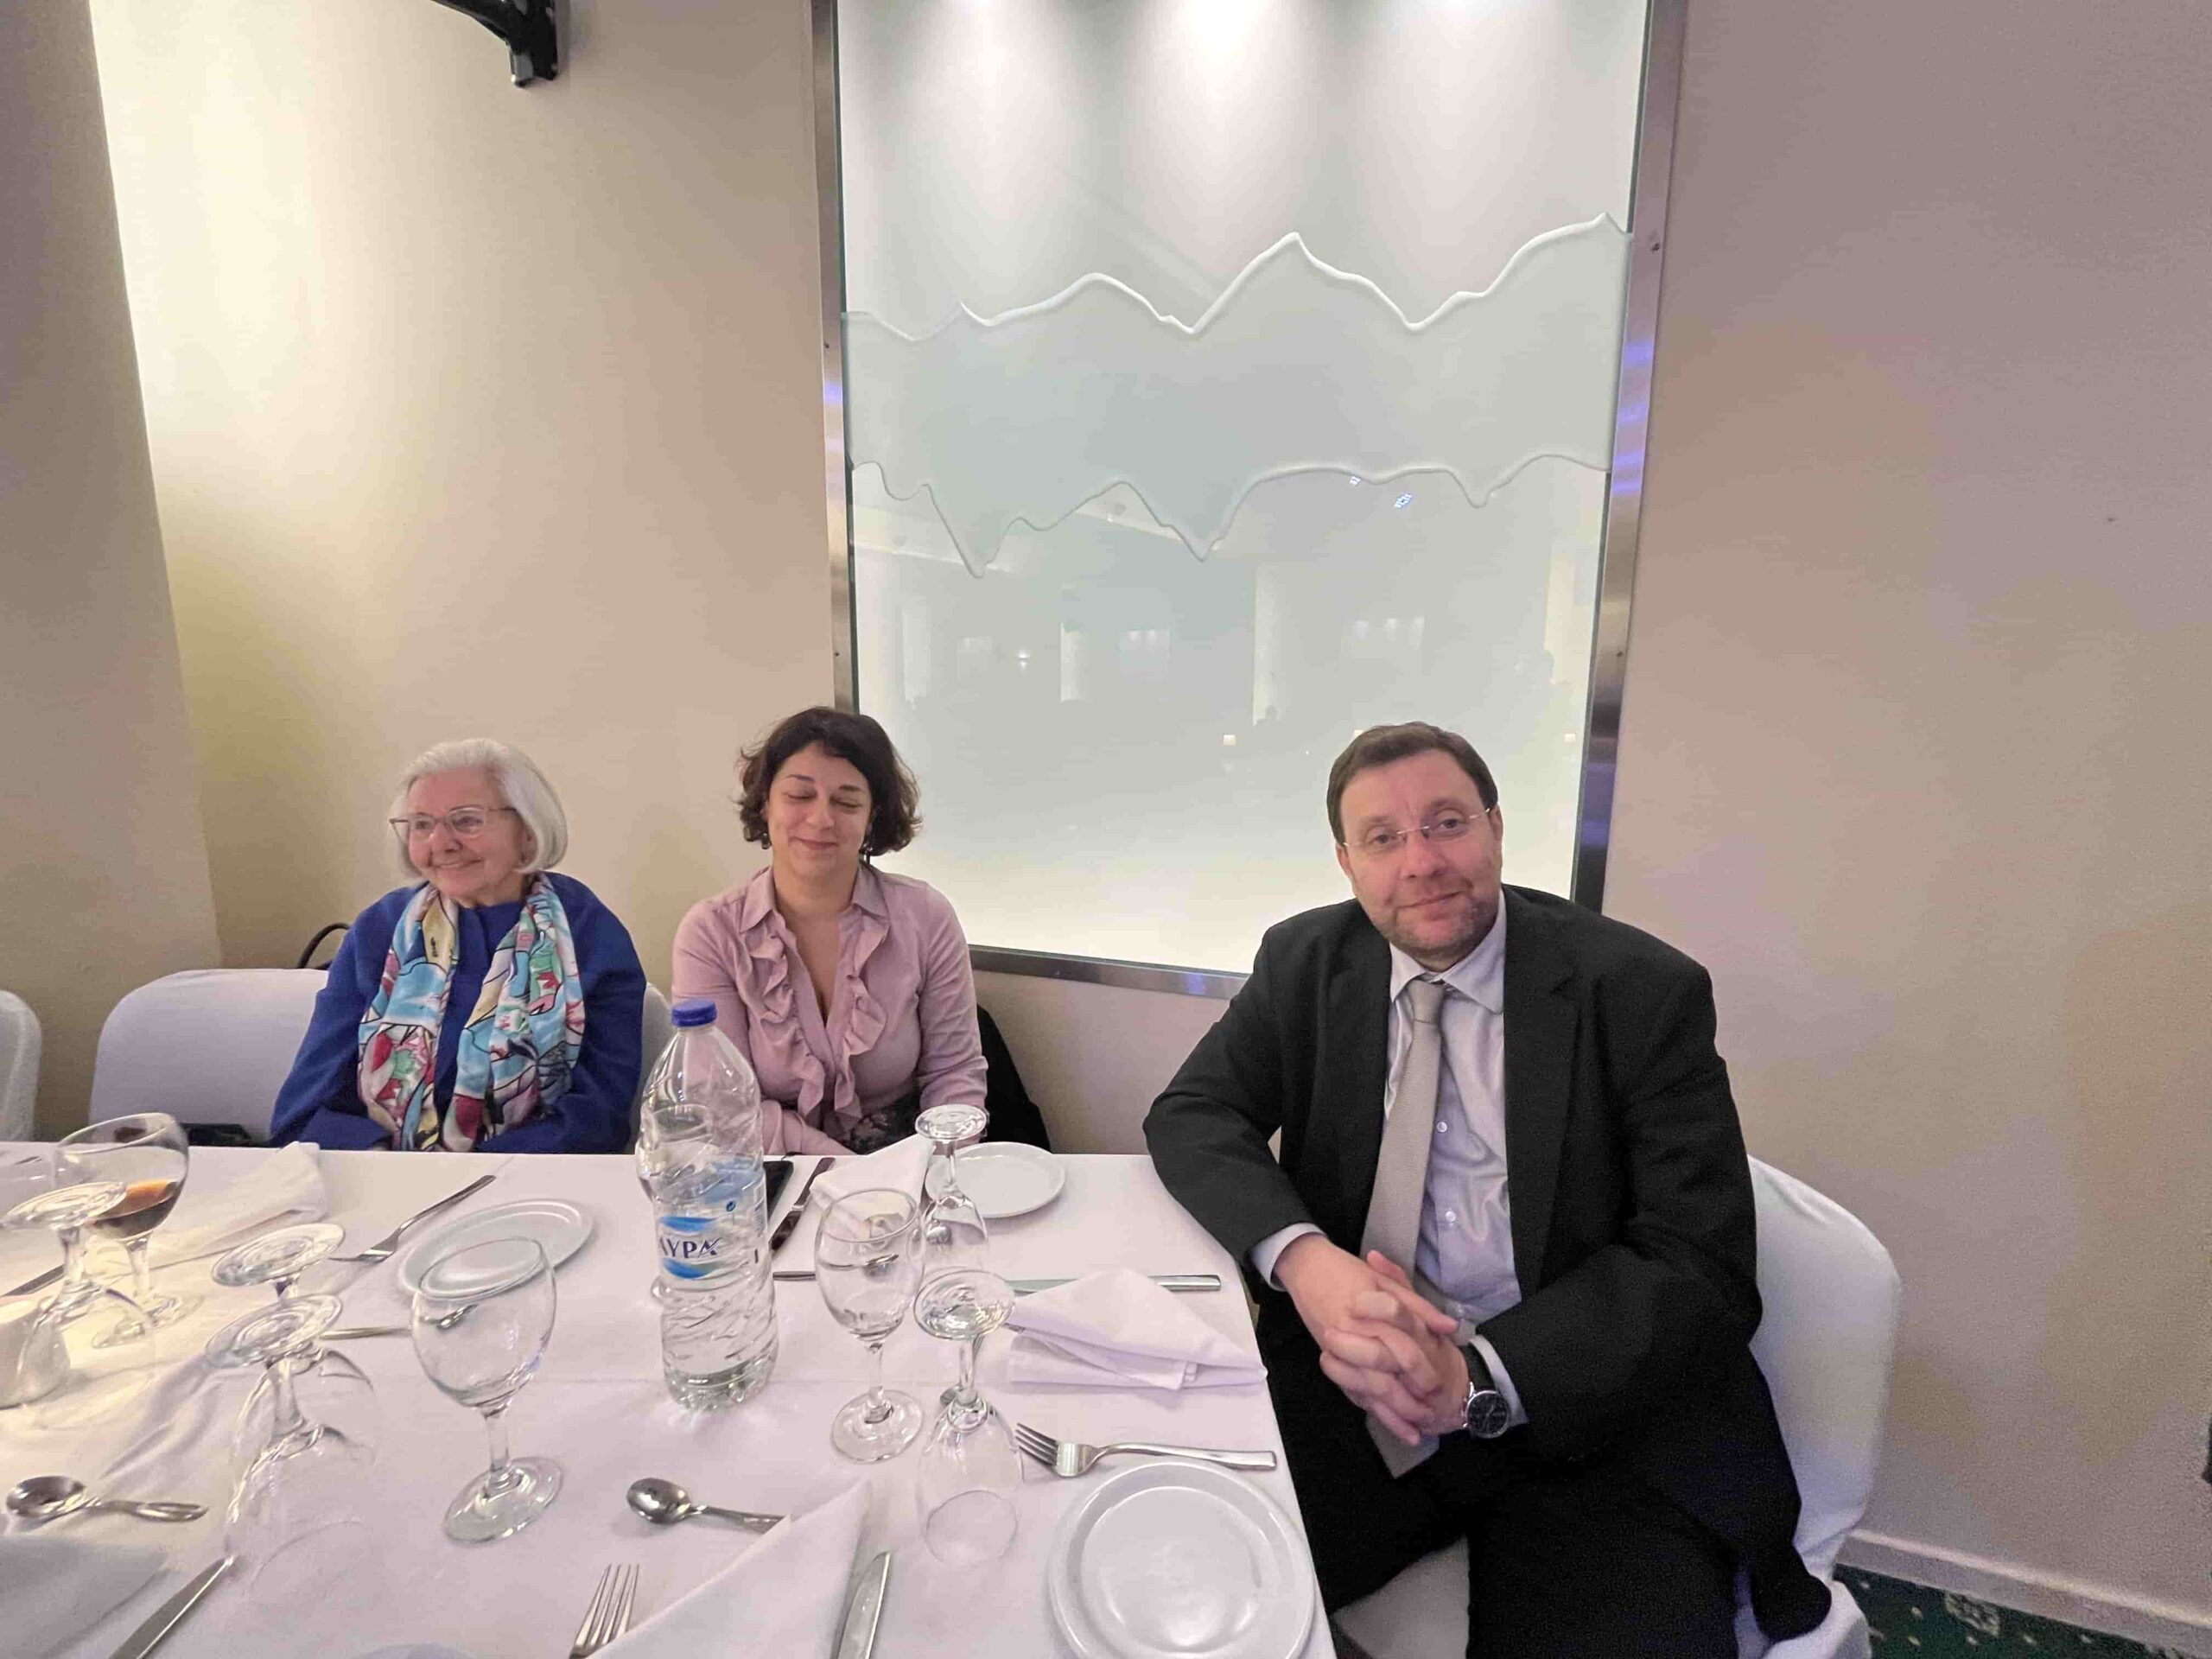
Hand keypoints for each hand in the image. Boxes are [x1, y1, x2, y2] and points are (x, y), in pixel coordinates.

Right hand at [1278, 1239, 1463, 1443]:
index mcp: (1371, 1315)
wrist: (1304, 1266)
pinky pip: (1352, 1392)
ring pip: (1368, 1390)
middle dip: (1408, 1400)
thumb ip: (1418, 1307)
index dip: (1422, 1368)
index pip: (1402, 1349)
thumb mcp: (1386, 1282)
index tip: (1440, 1384)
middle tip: (1432, 1413)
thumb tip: (1449, 1328)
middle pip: (1385, 1378)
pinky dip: (1372, 1411)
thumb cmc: (1346, 1270)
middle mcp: (1353, 1336)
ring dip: (1393, 1413)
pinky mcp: (1331, 1360)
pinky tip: (1393, 1426)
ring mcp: (1339, 1351)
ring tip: (1417, 1428)